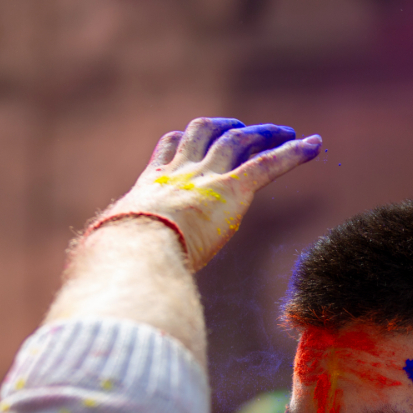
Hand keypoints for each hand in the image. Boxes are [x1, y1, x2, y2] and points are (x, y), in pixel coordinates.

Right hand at [94, 118, 321, 270]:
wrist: (132, 250)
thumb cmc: (116, 261)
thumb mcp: (112, 255)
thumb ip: (112, 259)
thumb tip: (97, 285)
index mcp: (151, 187)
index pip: (169, 152)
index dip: (185, 142)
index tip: (194, 137)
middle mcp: (179, 173)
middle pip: (203, 133)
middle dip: (224, 127)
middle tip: (243, 129)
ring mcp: (206, 178)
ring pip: (237, 141)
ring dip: (262, 134)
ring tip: (285, 134)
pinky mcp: (232, 190)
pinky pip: (268, 164)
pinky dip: (294, 154)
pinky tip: (315, 145)